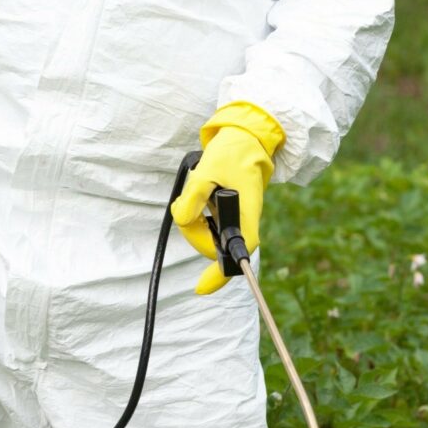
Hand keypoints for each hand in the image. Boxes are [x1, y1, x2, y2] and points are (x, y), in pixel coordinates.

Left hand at [170, 102, 284, 293]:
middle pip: (211, 245)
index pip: (237, 253)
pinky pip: (203, 223)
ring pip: (204, 234)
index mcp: (247, 215)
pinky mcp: (224, 215)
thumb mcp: (208, 171)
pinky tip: (198, 192)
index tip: (200, 288)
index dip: (220, 273)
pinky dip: (194, 212)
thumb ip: (192, 198)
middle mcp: (241, 222)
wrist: (244, 139)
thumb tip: (181, 220)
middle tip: (188, 201)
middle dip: (193, 229)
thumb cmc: (231, 154)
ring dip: (192, 217)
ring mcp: (233, 220)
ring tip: (197, 188)